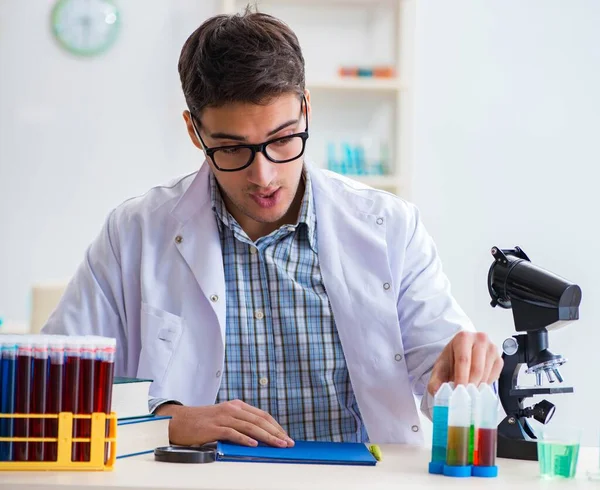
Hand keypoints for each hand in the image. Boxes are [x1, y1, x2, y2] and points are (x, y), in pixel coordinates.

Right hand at [155, 399, 294, 447]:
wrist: (179, 420)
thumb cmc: (202, 422)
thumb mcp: (224, 417)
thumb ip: (240, 422)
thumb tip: (259, 436)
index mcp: (237, 406)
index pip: (262, 415)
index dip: (276, 426)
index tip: (286, 436)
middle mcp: (233, 409)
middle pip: (260, 420)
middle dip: (276, 432)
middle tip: (288, 442)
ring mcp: (224, 417)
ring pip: (250, 426)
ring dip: (267, 436)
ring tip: (278, 444)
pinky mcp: (214, 427)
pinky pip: (233, 432)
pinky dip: (245, 438)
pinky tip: (254, 444)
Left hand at [427, 331, 502, 395]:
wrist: (459, 353)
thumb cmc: (451, 359)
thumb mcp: (440, 368)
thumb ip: (435, 381)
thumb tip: (437, 393)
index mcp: (463, 337)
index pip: (463, 360)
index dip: (461, 378)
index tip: (458, 391)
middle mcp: (480, 339)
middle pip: (476, 368)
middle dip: (469, 385)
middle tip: (463, 396)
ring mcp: (492, 348)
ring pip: (486, 373)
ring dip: (477, 386)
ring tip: (468, 392)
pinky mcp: (499, 358)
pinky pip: (494, 376)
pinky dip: (485, 384)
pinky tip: (477, 385)